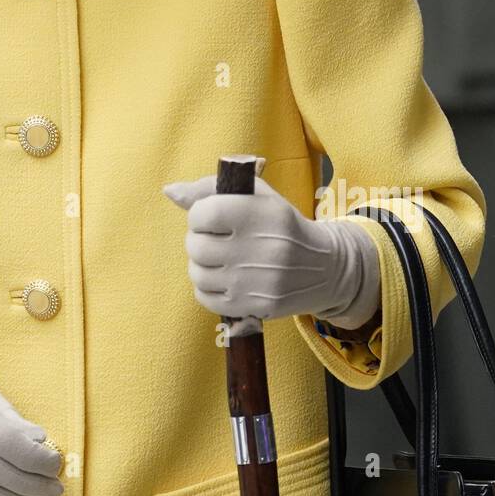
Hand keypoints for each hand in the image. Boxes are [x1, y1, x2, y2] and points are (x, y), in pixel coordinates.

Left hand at [162, 164, 380, 325]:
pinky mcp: (254, 306)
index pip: (203, 213)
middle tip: (215, 240)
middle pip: (196, 246)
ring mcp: (256, 281)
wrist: (325, 268)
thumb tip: (170, 191)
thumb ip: (210, 189)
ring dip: (201, 266)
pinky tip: (225, 278)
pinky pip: (206, 299)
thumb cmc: (282, 225)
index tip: (210, 217)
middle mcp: (260, 248)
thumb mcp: (257, 196)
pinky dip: (208, 289)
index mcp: (260, 213)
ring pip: (198, 274)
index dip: (199, 215)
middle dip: (199, 241)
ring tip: (220, 260)